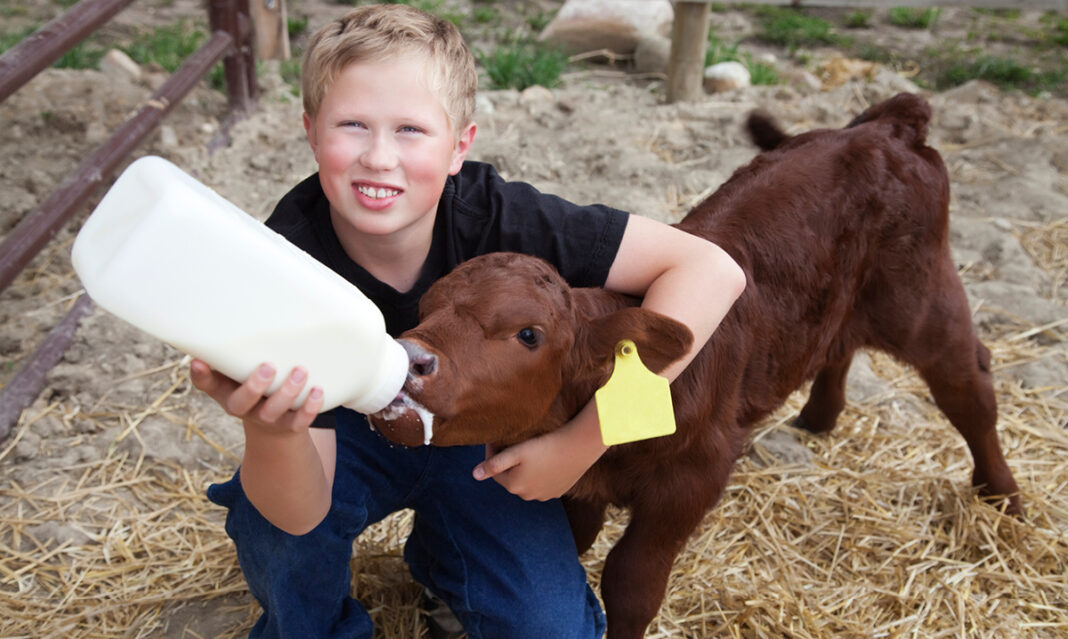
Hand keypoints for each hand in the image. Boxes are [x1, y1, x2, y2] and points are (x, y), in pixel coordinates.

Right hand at [189, 359, 322, 433]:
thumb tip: (240, 313)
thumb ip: (238, 351)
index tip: (198, 362)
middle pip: (242, 403)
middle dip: (254, 386)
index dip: (201, 375)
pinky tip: (318, 391)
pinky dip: (309, 408)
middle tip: (268, 366)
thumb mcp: (241, 370)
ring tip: (301, 371)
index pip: (206, 384)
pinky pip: (299, 422)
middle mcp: (243, 407)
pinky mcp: (289, 426)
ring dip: (287, 392)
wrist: (274, 424)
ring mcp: (266, 419)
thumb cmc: (254, 384)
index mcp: (225, 391)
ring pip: (273, 411)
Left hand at [473, 404, 606, 500]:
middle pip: (510, 477)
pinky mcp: (558, 491)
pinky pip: (543, 483)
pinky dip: (539, 474)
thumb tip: (474, 475)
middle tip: (511, 443)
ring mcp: (544, 495)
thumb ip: (494, 464)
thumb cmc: (546, 445)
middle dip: (507, 463)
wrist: (579, 447)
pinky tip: (544, 460)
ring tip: (528, 452)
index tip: (495, 439)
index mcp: (514, 486)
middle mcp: (527, 495)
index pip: (494, 471)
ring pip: (527, 481)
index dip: (492, 453)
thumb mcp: (517, 452)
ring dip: (524, 470)